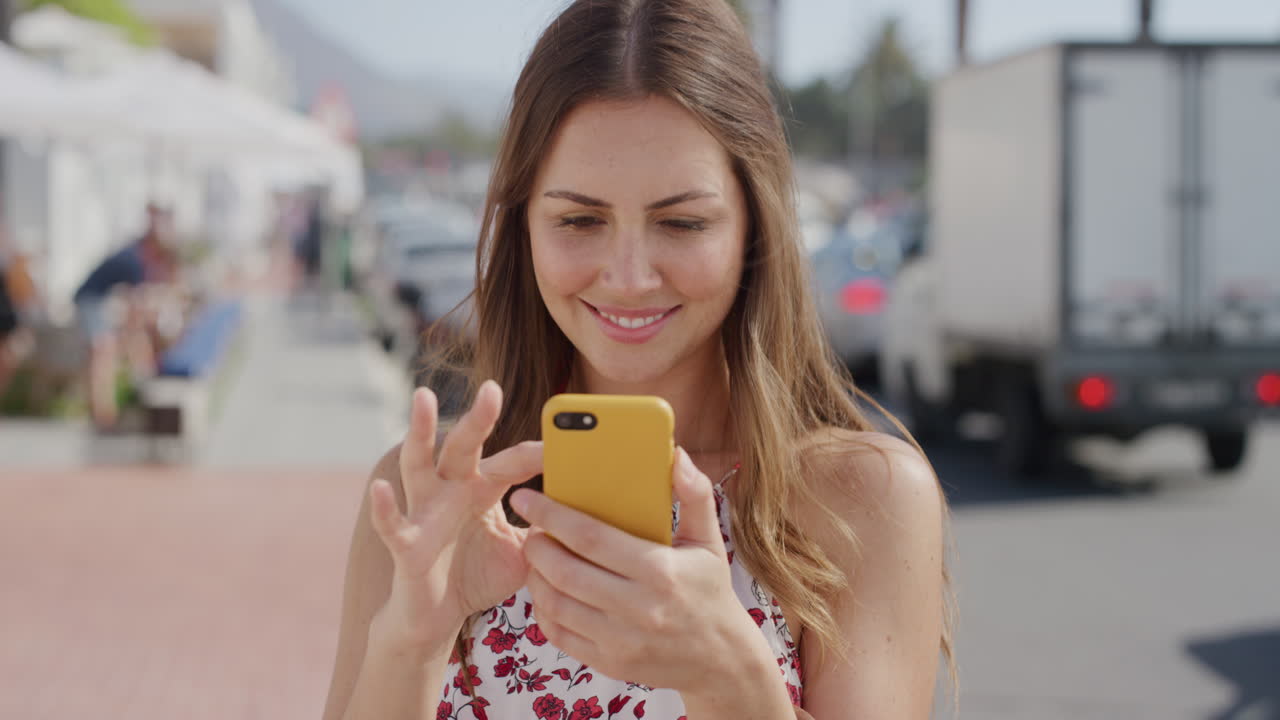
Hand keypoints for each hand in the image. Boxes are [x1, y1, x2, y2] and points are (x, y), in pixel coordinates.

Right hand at [368, 381, 542, 650]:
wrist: (437, 618)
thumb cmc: (478, 575)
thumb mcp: (522, 552)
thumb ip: (548, 532)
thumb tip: (589, 518)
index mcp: (481, 488)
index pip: (511, 462)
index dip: (536, 454)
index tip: (565, 443)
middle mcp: (450, 490)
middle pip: (463, 446)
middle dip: (478, 418)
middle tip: (492, 388)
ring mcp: (424, 512)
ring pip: (419, 464)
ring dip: (421, 432)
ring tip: (423, 398)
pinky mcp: (405, 545)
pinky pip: (392, 524)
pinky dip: (385, 507)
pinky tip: (380, 488)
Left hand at [511, 448, 761, 691]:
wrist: (721, 660)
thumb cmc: (709, 590)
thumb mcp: (709, 540)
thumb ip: (695, 494)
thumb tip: (677, 455)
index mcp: (660, 571)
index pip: (592, 538)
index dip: (552, 515)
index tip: (527, 497)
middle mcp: (638, 608)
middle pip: (566, 571)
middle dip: (537, 545)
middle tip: (529, 527)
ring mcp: (621, 640)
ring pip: (557, 604)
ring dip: (536, 576)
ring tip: (536, 556)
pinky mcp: (610, 662)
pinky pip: (560, 634)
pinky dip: (544, 609)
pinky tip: (547, 590)